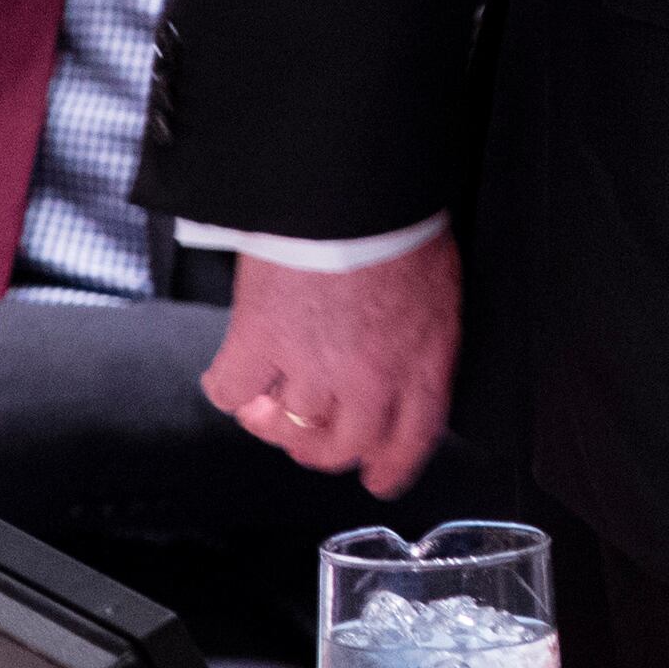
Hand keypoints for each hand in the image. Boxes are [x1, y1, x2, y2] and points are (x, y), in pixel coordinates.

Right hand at [203, 231, 460, 498]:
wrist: (354, 189)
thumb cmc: (400, 225)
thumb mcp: (439, 292)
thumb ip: (424, 341)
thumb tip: (408, 362)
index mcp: (421, 364)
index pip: (409, 442)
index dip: (390, 468)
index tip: (376, 478)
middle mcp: (369, 381)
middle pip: (338, 447)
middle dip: (322, 449)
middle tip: (308, 436)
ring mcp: (312, 368)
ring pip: (287, 429)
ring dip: (274, 421)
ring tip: (266, 405)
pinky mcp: (260, 343)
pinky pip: (231, 392)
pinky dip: (229, 390)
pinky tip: (235, 377)